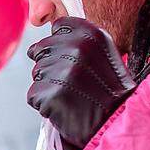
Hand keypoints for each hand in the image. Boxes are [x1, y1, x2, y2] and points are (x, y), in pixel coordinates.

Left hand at [27, 17, 136, 147]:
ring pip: (37, 74)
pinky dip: (44, 104)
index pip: (57, 27)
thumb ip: (78, 41)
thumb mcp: (104, 54)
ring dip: (48, 87)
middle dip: (51, 68)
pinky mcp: (50, 93)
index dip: (60, 45)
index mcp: (90, 34)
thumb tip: (40, 43)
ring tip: (71, 96)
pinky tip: (64, 108)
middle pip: (41, 51)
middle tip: (73, 84)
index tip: (75, 61)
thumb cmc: (109, 91)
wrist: (116, 122)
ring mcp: (62, 71)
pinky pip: (33, 95)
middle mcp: (75, 48)